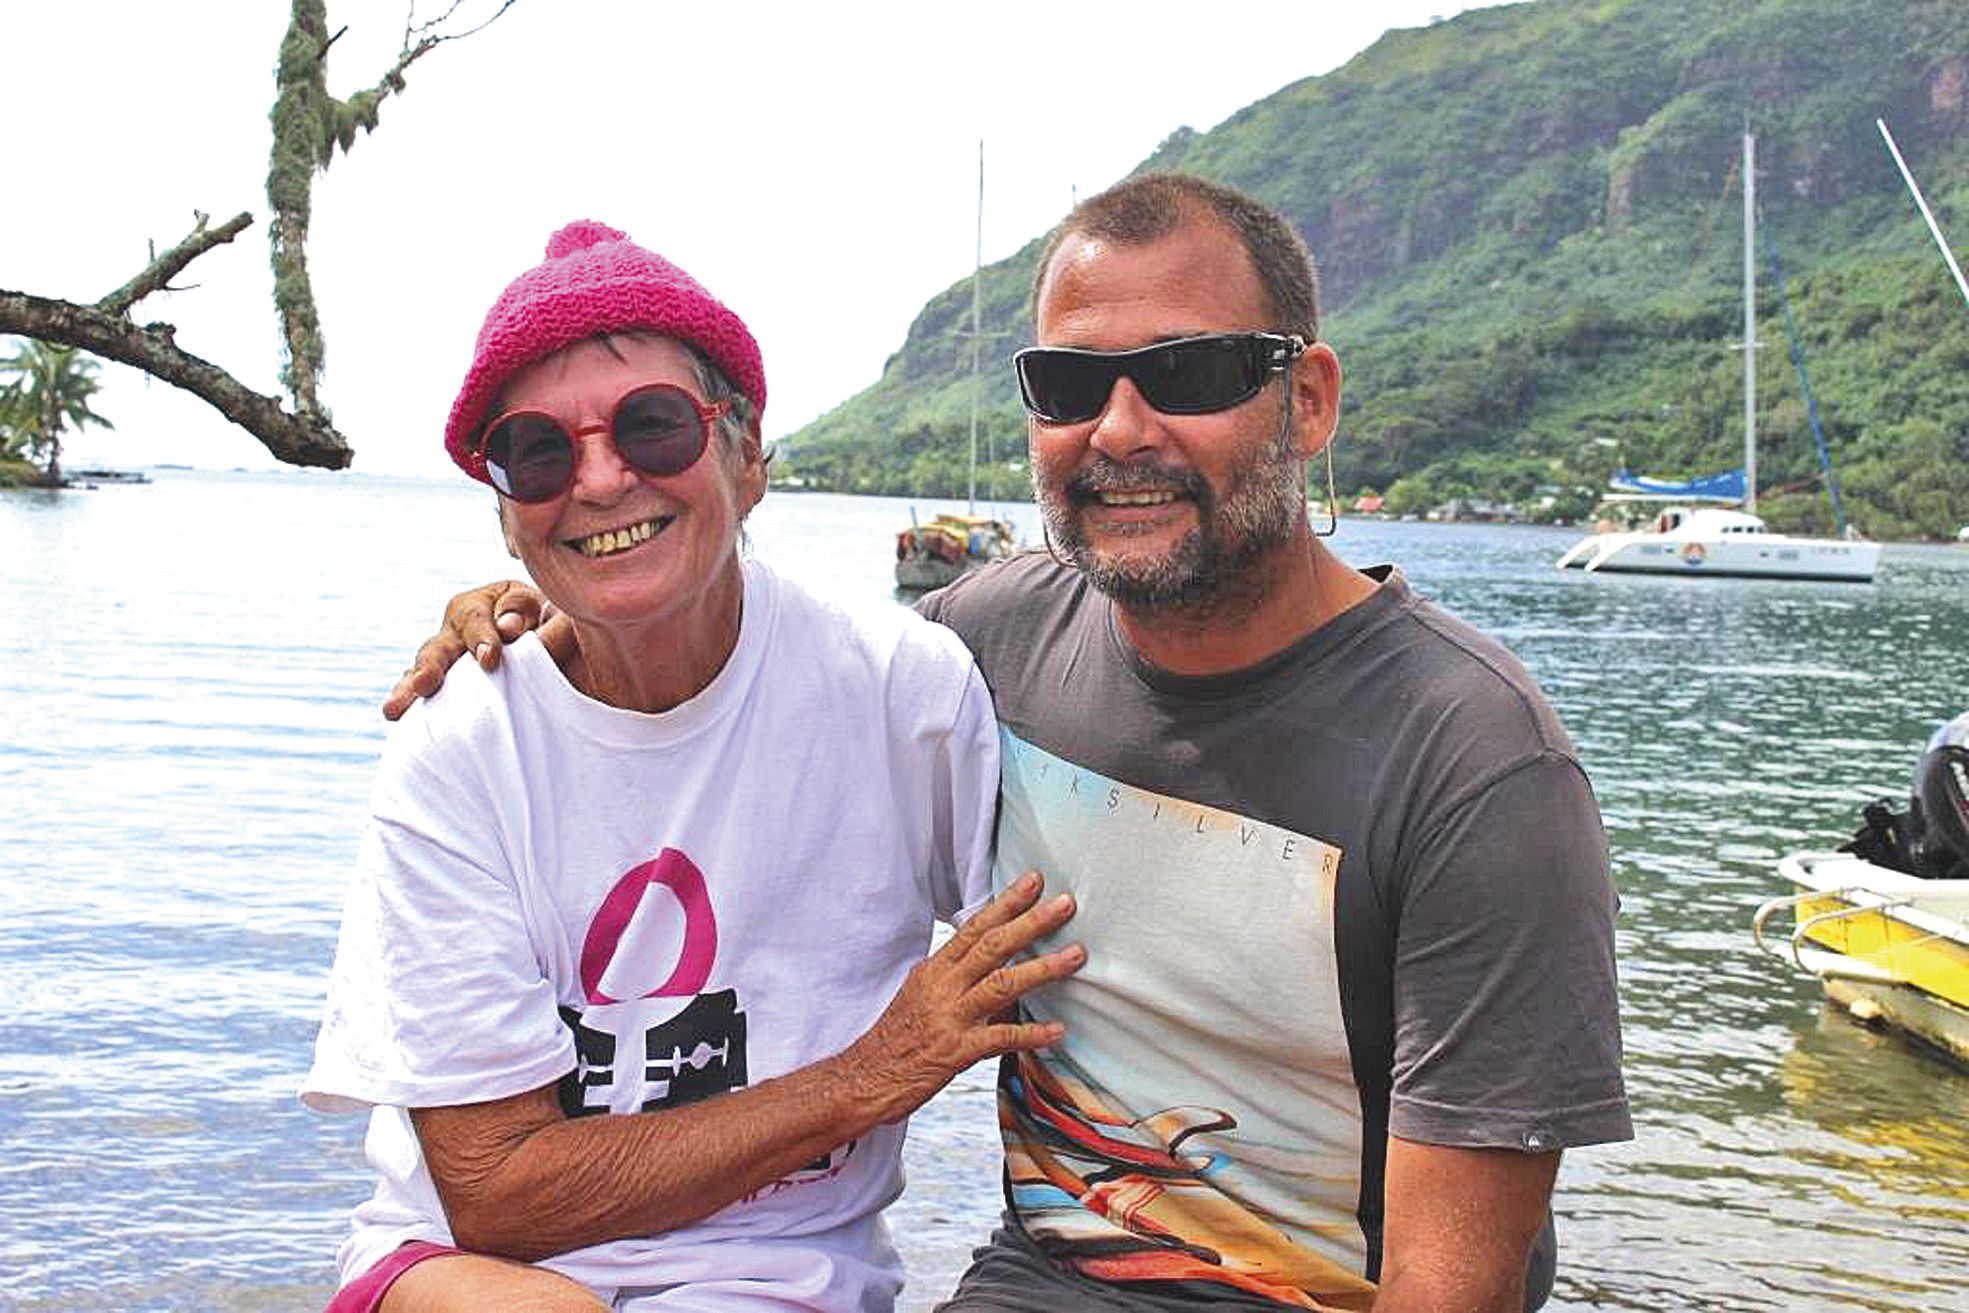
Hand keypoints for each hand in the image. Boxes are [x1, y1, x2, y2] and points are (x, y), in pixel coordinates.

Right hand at [382, 580, 567, 719]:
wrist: (562, 648)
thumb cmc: (558, 625)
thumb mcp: (553, 610)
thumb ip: (530, 613)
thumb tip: (508, 627)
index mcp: (486, 602)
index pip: (477, 618)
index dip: (483, 638)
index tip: (491, 660)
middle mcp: (458, 627)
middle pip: (440, 645)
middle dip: (432, 667)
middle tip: (425, 685)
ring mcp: (448, 656)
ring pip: (425, 669)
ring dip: (410, 687)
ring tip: (394, 709)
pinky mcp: (446, 683)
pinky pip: (422, 689)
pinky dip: (411, 700)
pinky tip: (398, 715)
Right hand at [848, 871, 1081, 1125]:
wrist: (864, 1079)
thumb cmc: (896, 1038)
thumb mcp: (921, 995)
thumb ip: (956, 977)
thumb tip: (994, 964)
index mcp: (934, 970)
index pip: (974, 928)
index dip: (1006, 903)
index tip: (1034, 881)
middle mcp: (942, 988)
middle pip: (992, 946)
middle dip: (1031, 922)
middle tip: (1065, 904)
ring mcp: (949, 1018)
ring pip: (1001, 984)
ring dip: (1042, 968)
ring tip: (1077, 956)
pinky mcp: (955, 1052)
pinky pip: (999, 1038)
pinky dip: (1031, 1034)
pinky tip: (1059, 1030)